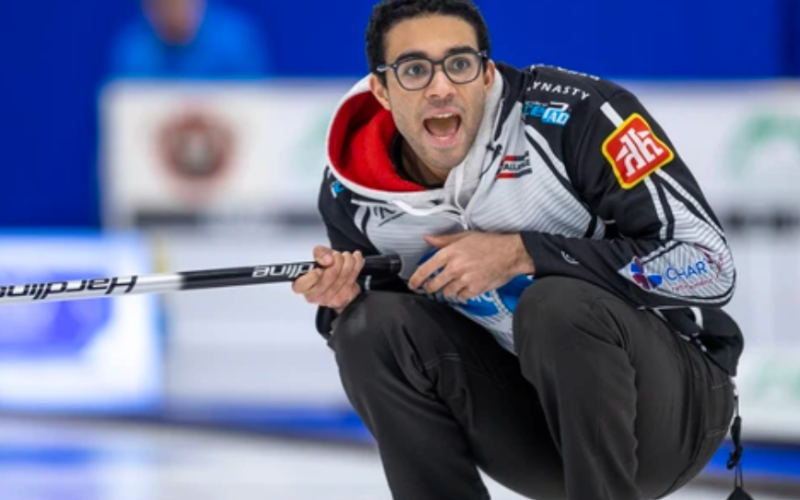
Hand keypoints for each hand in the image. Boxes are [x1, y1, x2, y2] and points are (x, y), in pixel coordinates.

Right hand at [292, 246, 364, 313]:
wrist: (339, 275)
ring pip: (342, 278)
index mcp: (303, 285)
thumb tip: (328, 259)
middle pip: (328, 278)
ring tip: (346, 256)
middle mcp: (314, 295)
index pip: (302, 285)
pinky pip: (353, 280)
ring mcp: (329, 299)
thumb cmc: (325, 267)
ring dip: (348, 262)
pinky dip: (357, 265)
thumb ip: (320, 253)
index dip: (311, 277)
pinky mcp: (344, 299)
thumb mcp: (319, 255)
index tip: (319, 269)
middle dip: (337, 261)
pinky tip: (356, 259)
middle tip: (337, 255)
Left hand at [408, 232, 533, 301]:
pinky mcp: (475, 289)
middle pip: (434, 285)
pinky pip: (461, 297)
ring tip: (454, 283)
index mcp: (450, 253)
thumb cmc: (490, 243)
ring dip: (448, 290)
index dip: (416, 279)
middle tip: (431, 287)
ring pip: (447, 292)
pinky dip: (462, 294)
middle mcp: (455, 267)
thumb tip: (428, 238)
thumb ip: (443, 240)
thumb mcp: (465, 236)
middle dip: (430, 288)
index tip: (413, 284)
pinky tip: (466, 287)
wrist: (511, 253)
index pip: (426, 269)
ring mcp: (465, 280)